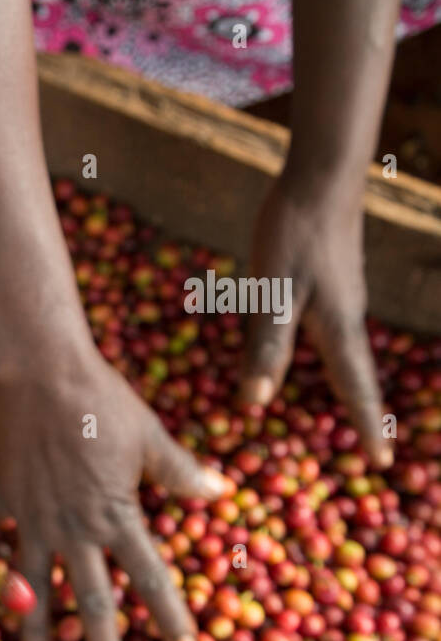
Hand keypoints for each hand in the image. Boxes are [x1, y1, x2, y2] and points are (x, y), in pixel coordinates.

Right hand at [0, 344, 229, 640]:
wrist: (36, 370)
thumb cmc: (99, 399)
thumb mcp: (150, 436)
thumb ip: (181, 472)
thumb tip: (219, 492)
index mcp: (115, 515)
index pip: (149, 577)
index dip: (169, 615)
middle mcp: (71, 528)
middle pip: (90, 602)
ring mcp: (28, 517)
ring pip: (30, 588)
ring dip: (31, 632)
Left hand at [239, 179, 390, 467]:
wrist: (320, 177)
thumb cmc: (294, 234)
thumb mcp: (272, 293)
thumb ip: (266, 346)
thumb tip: (257, 402)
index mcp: (337, 327)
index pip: (356, 389)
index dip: (367, 427)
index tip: (383, 463)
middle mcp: (346, 319)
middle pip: (357, 377)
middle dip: (362, 415)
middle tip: (373, 451)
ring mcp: (342, 300)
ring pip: (344, 354)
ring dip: (349, 387)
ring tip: (351, 414)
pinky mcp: (332, 283)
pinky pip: (332, 332)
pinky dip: (330, 357)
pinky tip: (318, 355)